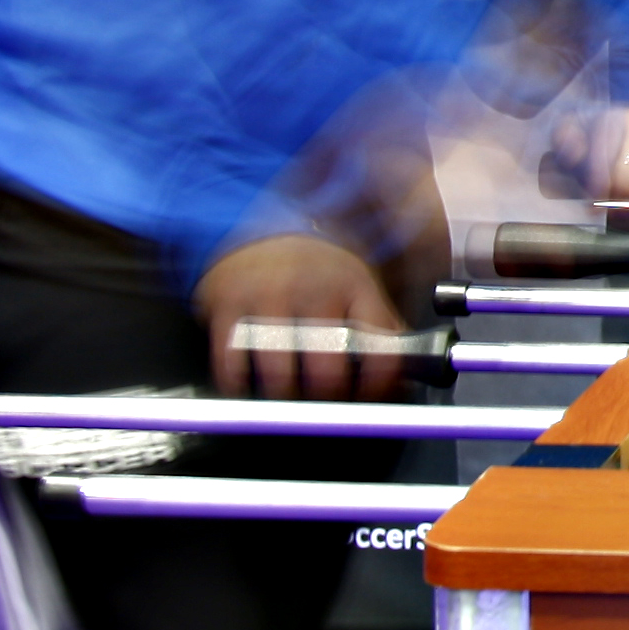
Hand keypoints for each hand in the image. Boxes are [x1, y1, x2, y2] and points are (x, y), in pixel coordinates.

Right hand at [198, 234, 410, 397]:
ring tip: (288, 395)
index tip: (369, 398)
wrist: (255, 226)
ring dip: (285, 396)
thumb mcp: (355, 284)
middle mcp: (313, 288)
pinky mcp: (228, 303)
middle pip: (327, 369)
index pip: (379, 350)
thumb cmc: (312, 267)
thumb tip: (400, 381)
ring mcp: (268, 295)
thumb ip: (380, 329)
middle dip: (328, 398)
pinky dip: (239, 385)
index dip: (378, 386)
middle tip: (324, 403)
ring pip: (279, 373)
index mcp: (354, 285)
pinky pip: (233, 363)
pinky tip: (249, 384)